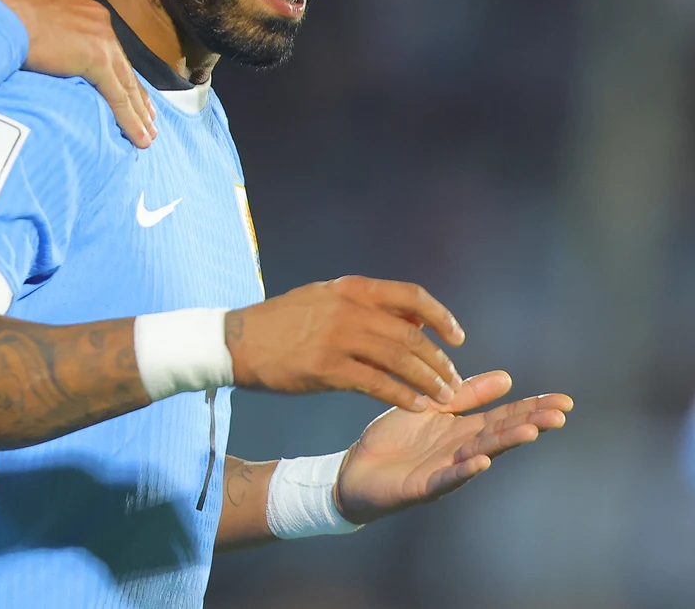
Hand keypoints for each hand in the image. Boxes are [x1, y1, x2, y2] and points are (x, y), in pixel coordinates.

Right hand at [0, 0, 155, 147]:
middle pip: (119, 61)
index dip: (111, 64)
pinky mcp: (97, 58)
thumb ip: (13, 19)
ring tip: (146, 134)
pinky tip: (139, 137)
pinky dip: (130, 118)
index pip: (98, 40)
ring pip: (125, 81)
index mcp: (75, 1)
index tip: (119, 82)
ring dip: (138, 111)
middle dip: (134, 91)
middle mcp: (94, 15)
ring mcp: (99, 36)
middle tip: (146, 114)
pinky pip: (118, 95)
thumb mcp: (7, 7)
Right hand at [226, 276, 466, 410]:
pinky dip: (402, 396)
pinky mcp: (327, 369)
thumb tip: (410, 318)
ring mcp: (338, 338)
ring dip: (427, 380)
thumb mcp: (323, 298)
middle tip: (455, 380)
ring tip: (444, 398)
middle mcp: (349, 309)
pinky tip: (417, 407)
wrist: (236, 340)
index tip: (458, 337)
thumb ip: (364, 305)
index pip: (411, 296)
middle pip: (411, 334)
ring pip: (399, 360)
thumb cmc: (281, 322)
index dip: (441, 316)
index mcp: (351, 288)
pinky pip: (376, 384)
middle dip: (439, 360)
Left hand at [334, 370, 572, 522]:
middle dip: (531, 423)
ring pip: (481, 454)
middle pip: (501, 434)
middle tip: (561, 415)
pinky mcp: (422, 486)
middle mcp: (461, 451)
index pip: (505, 416)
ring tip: (532, 430)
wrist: (355, 470)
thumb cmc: (395, 440)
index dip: (534, 407)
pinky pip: (446, 478)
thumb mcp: (432, 407)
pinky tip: (482, 461)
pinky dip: (464, 470)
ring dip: (505, 443)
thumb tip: (507, 378)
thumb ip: (465, 395)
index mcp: (464, 430)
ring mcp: (445, 470)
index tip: (564, 400)